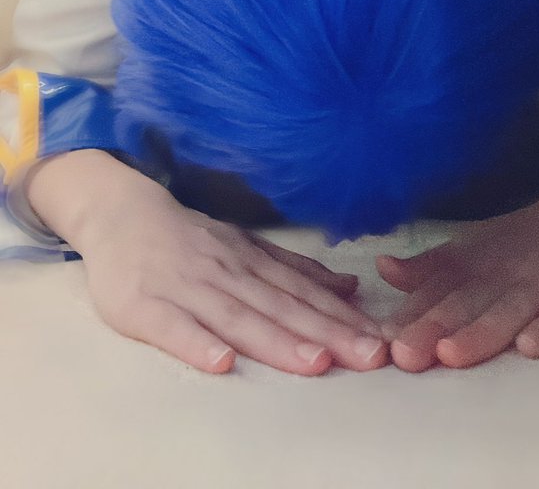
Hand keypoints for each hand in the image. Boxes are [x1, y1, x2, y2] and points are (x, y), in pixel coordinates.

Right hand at [26, 152, 385, 375]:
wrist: (120, 212)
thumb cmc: (188, 240)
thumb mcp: (246, 246)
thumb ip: (294, 269)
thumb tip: (351, 287)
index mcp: (252, 260)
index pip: (304, 292)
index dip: (343, 317)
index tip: (381, 339)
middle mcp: (227, 271)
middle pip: (282, 306)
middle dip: (328, 333)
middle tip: (369, 355)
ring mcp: (187, 287)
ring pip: (238, 316)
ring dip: (278, 340)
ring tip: (315, 363)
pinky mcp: (145, 305)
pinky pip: (174, 327)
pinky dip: (198, 344)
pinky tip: (222, 363)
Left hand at [377, 171, 538, 370]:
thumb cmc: (522, 242)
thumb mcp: (473, 249)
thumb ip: (429, 268)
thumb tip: (382, 268)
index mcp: (474, 265)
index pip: (436, 291)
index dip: (409, 316)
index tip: (380, 341)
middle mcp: (503, 274)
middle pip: (466, 303)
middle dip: (434, 328)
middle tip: (405, 355)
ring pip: (509, 312)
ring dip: (481, 333)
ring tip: (452, 354)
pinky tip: (530, 348)